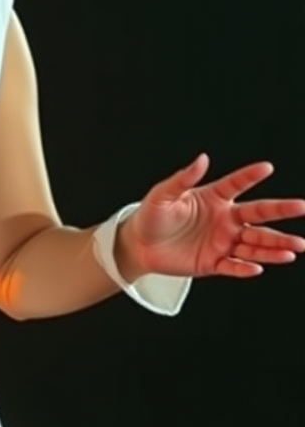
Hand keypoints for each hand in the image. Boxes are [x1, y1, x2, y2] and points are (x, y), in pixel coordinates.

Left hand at [120, 154, 304, 278]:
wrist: (139, 245)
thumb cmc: (151, 215)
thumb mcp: (163, 194)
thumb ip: (183, 178)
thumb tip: (202, 159)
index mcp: (213, 198)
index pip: (236, 184)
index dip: (250, 176)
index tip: (267, 167)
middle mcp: (224, 220)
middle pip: (258, 215)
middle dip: (281, 211)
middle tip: (302, 207)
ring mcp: (222, 242)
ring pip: (255, 243)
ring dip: (275, 246)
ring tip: (296, 247)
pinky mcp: (214, 262)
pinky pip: (234, 266)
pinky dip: (245, 267)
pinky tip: (258, 267)